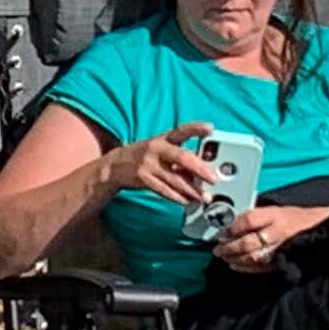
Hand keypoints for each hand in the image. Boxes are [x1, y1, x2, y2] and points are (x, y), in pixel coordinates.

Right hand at [102, 129, 218, 207]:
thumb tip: (206, 166)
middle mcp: (156, 148)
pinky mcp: (143, 179)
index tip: (210, 128)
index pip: (181, 130)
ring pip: (175, 178)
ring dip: (192, 190)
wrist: (115, 165)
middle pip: (182, 157)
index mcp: (163, 138)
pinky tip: (188, 201)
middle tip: (213, 179)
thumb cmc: (145, 156)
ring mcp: (148, 164)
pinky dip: (178, 197)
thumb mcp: (161, 149)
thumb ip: (182, 156)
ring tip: (205, 197)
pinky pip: (165, 190)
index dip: (196, 128)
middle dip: (200, 169)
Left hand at [209, 202, 328, 276]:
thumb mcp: (276, 209)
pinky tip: (236, 265)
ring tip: (224, 256)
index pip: (249, 220)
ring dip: (235, 258)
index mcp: (276, 214)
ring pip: (252, 257)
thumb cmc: (296, 217)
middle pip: (247, 241)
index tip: (222, 231)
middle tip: (218, 249)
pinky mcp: (283, 261)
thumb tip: (233, 225)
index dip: (232, 227)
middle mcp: (278, 231)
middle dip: (229, 247)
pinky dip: (245, 267)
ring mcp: (281, 248)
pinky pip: (260, 267)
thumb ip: (256, 215)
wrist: (320, 228)